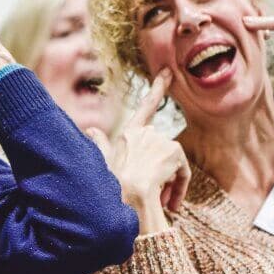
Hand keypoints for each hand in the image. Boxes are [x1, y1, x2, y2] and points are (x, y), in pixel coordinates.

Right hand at [87, 70, 190, 234]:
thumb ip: (100, 145)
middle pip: (163, 150)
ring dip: (170, 182)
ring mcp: (160, 139)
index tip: (168, 72)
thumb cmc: (113, 186)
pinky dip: (180, 186)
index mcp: (128, 134)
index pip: (145, 107)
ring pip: (172, 162)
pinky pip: (183, 170)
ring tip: (160, 200)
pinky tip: (171, 200)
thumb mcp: (103, 163)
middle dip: (162, 170)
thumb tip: (90, 130)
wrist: (127, 199)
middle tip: (156, 194)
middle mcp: (145, 132)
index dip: (157, 88)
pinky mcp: (173, 149)